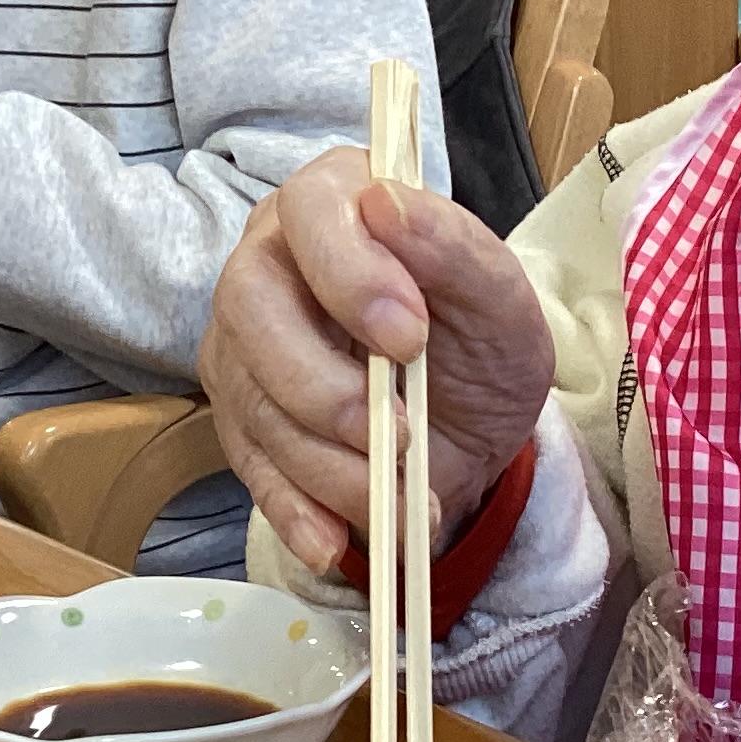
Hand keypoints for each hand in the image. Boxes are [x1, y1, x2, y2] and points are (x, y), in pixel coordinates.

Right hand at [197, 147, 553, 572]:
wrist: (473, 428)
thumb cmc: (480, 341)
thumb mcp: (500, 297)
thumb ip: (454, 247)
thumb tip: (385, 202)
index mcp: (335, 204)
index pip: (309, 209)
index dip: (349, 273)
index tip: (408, 337)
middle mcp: (270, 263)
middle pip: (250, 305)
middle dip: (328, 385)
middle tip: (404, 435)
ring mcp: (242, 346)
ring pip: (253, 400)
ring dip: (332, 464)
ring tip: (404, 498)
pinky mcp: (239, 421)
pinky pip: (248, 469)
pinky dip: (296, 512)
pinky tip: (335, 539)